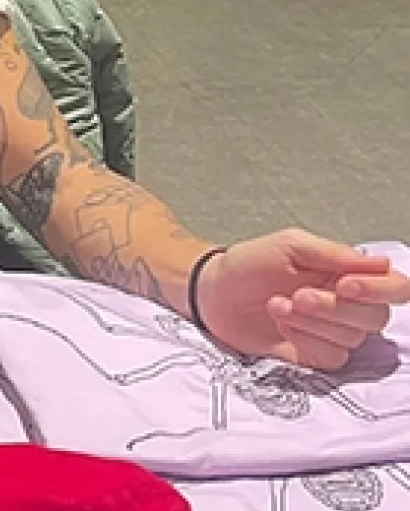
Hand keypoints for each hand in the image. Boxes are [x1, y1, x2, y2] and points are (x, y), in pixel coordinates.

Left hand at [197, 229, 409, 369]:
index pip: (396, 287)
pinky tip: (282, 326)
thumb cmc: (250, 264)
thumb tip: (381, 264)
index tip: (345, 285)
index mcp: (350, 274)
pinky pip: (331, 358)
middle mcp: (349, 305)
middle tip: (297, 296)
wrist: (213, 291)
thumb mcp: (290, 245)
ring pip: (352, 339)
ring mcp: (332, 332)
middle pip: (376, 318)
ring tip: (278, 305)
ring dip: (313, 324)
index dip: (379, 290)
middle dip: (335, 309)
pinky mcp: (313, 354)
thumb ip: (334, 254)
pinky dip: (306, 342)